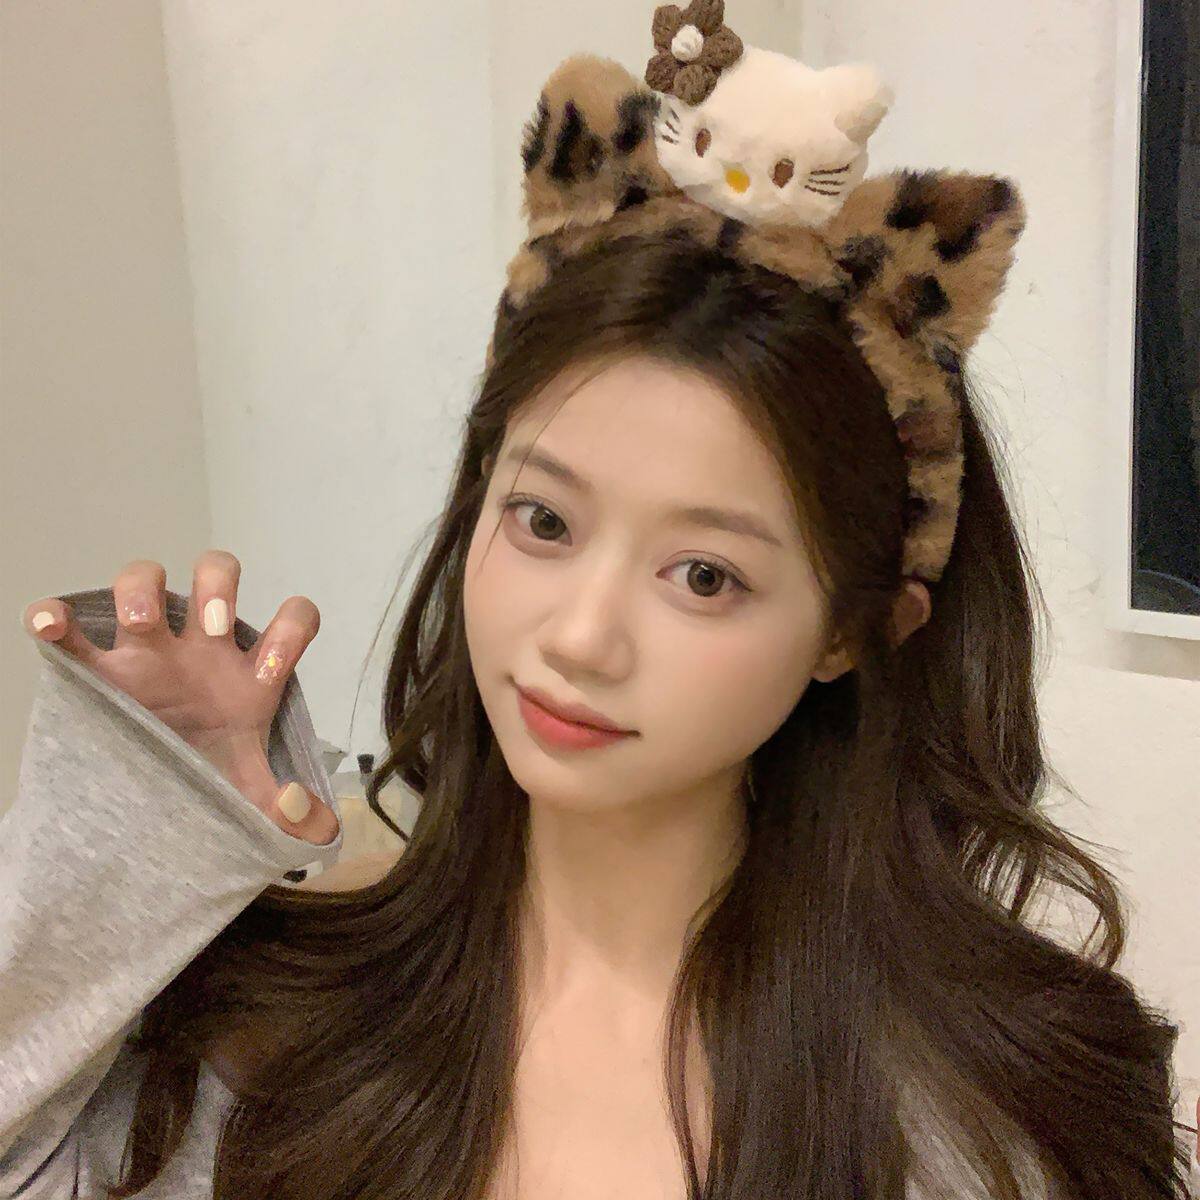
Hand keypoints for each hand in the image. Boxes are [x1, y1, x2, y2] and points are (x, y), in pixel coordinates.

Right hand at [22, 551, 337, 845]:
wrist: (155, 810)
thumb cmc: (210, 783)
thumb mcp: (256, 801)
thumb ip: (295, 814)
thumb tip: (310, 813)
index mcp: (249, 675)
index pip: (291, 622)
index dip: (292, 630)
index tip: (269, 671)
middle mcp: (202, 650)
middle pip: (216, 576)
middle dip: (218, 589)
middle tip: (213, 628)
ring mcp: (147, 653)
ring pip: (145, 582)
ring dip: (144, 590)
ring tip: (144, 624)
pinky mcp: (95, 671)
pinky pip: (66, 628)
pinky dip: (53, 616)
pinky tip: (52, 624)